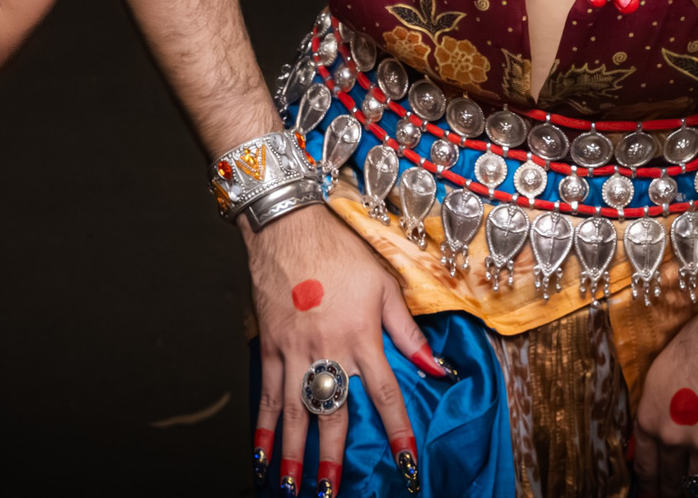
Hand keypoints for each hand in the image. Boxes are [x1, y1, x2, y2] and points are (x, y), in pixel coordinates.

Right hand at [247, 204, 444, 496]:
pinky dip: (261, 425)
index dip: (397, 433)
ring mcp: (294, 352)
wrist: (289, 227)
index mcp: (362, 337)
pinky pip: (264, 392)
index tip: (407, 464)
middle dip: (333, 459)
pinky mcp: (269, 346)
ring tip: (292, 489)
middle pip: (333, 415)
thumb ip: (408, 331)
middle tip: (333, 495)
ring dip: (294, 454)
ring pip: (294, 413)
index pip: (385, 396)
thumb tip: (437, 367)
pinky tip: (260, 451)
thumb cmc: (341, 251)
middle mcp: (328, 351)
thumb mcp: (385, 285)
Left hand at [632, 303, 697, 495]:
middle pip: (671, 478)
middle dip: (671, 491)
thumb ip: (655, 410)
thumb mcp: (658, 377)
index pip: (645, 465)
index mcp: (650, 420)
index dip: (649, 485)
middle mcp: (672, 438)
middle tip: (674, 496)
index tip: (651, 494)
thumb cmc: (693, 346)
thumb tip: (655, 430)